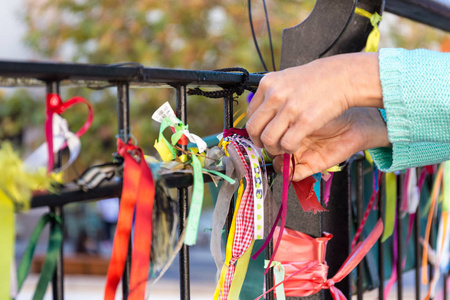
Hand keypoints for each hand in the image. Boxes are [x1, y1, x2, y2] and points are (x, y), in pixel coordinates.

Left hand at [247, 53, 381, 154]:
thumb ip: (272, 93)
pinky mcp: (305, 121)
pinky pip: (287, 144)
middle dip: (260, 142)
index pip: (250, 114)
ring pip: (268, 140)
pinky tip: (295, 145)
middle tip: (269, 145)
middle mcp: (275, 95)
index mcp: (267, 84)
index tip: (262, 133)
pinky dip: (288, 150)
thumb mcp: (286, 78)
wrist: (342, 76)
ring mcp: (289, 108)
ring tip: (283, 147)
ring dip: (274, 149)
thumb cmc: (317, 79)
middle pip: (254, 129)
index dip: (255, 128)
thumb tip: (260, 110)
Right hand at [272, 108, 389, 180]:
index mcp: (284, 125)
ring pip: (276, 164)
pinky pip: (292, 175)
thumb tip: (264, 122)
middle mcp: (288, 140)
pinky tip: (292, 163)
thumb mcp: (302, 107)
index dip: (262, 132)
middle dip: (268, 144)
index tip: (266, 126)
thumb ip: (283, 112)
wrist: (354, 122)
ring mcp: (297, 155)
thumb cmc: (328, 107)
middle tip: (275, 137)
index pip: (263, 133)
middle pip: (267, 149)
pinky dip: (289, 172)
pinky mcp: (308, 166)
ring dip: (277, 158)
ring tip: (284, 149)